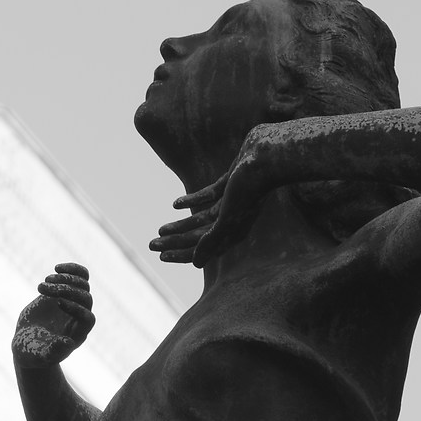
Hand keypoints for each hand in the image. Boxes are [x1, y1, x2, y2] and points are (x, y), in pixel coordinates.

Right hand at [13, 263, 94, 369]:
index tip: (57, 303)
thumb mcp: (40, 355)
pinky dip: (71, 270)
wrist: (27, 342)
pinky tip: (57, 268)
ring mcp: (74, 302)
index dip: (76, 308)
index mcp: (78, 333)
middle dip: (66, 291)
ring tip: (46, 280)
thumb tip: (69, 343)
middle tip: (42, 289)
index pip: (87, 317)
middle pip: (85, 298)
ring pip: (83, 285)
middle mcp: (79, 316)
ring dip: (66, 278)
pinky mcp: (65, 292)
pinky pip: (78, 277)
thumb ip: (54, 350)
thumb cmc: (34, 353)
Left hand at [152, 130, 278, 264]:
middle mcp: (235, 219)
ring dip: (180, 225)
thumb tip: (196, 264)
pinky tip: (175, 204)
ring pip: (202, 219)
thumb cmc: (250, 188)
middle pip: (200, 237)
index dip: (182, 255)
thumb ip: (213, 240)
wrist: (269, 156)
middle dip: (175, 242)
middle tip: (151, 245)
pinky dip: (191, 201)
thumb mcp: (229, 217)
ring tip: (160, 230)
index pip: (205, 250)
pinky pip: (208, 196)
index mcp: (235, 231)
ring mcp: (233, 201)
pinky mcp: (231, 182)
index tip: (161, 257)